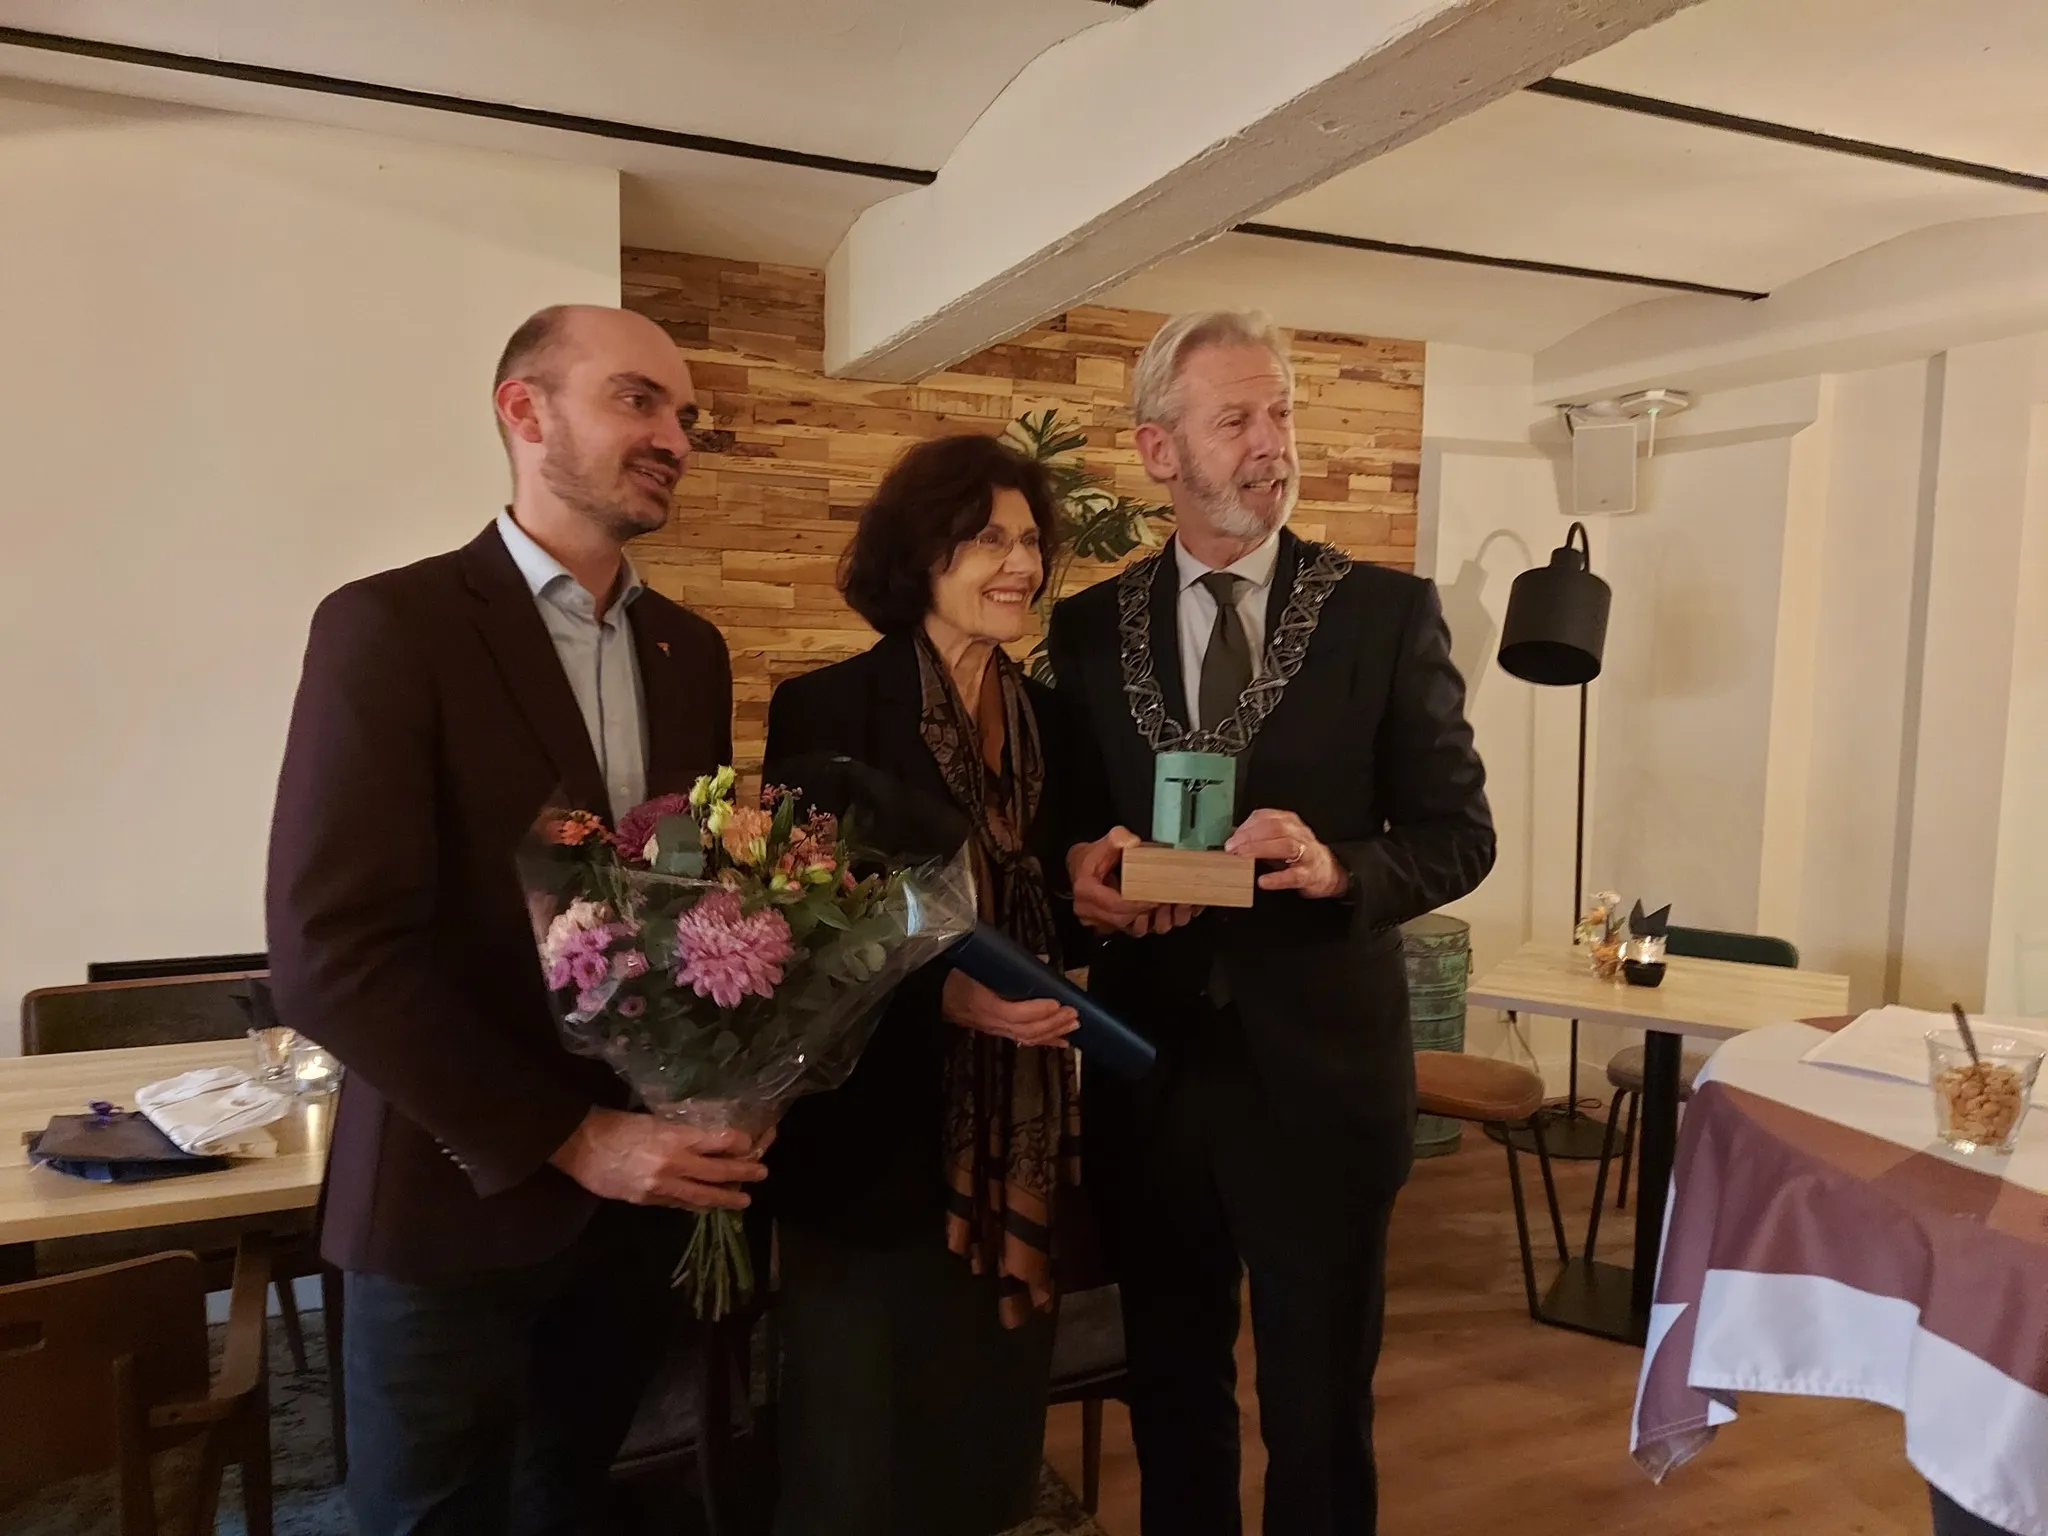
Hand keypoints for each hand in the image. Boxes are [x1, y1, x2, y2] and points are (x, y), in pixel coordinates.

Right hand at [549, 1106, 770, 1212]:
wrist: (579, 1146)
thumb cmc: (615, 1124)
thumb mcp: (653, 1118)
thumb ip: (680, 1130)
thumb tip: (707, 1137)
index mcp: (675, 1137)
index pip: (720, 1142)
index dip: (740, 1144)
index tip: (752, 1143)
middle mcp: (673, 1164)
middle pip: (718, 1172)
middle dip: (744, 1173)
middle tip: (762, 1174)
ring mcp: (662, 1187)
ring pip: (703, 1196)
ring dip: (726, 1198)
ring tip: (744, 1200)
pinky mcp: (649, 1201)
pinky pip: (681, 1204)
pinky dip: (698, 1204)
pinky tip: (708, 1204)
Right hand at [943, 971, 1077, 1046]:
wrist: (935, 995)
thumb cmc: (955, 976)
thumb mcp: (977, 966)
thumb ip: (1006, 965)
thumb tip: (1040, 962)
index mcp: (984, 1004)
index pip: (1015, 1013)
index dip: (1037, 1010)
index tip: (1057, 1002)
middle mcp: (991, 1021)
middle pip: (1026, 1029)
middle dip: (1052, 1023)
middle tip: (1073, 1013)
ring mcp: (995, 1029)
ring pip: (1027, 1038)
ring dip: (1053, 1032)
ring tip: (1073, 1026)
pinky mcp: (997, 1031)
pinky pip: (1023, 1040)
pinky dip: (1044, 1041)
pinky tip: (1061, 1041)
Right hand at [1067, 828, 1200, 936]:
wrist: (1080, 866)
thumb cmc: (1091, 856)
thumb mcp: (1105, 841)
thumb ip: (1118, 838)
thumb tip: (1132, 842)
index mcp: (1085, 889)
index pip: (1115, 904)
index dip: (1137, 903)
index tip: (1155, 898)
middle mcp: (1085, 909)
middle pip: (1121, 919)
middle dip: (1142, 911)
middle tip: (1161, 901)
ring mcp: (1092, 919)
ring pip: (1124, 926)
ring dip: (1142, 918)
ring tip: (1157, 905)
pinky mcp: (1101, 924)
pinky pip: (1123, 928)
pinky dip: (1138, 920)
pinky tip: (1148, 910)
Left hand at [1226, 808, 1351, 899]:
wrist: (1327, 871)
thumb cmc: (1298, 854)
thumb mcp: (1279, 839)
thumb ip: (1258, 836)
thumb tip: (1232, 837)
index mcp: (1290, 823)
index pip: (1266, 817)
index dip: (1247, 826)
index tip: (1231, 838)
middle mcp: (1299, 834)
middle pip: (1275, 828)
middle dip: (1250, 836)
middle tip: (1232, 848)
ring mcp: (1306, 853)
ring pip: (1286, 846)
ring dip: (1261, 849)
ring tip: (1243, 857)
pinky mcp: (1310, 874)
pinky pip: (1294, 875)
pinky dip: (1278, 878)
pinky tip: (1263, 881)